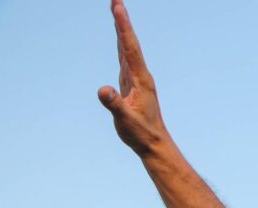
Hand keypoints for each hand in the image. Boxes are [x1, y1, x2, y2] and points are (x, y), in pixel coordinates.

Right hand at [97, 0, 169, 155]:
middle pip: (129, 43)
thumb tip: (103, 90)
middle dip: (122, 21)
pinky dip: (121, 45)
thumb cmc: (141, 133)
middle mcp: (140, 75)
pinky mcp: (132, 85)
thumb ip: (114, 105)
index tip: (118, 7)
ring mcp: (136, 79)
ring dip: (122, 30)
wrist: (153, 143)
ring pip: (127, 49)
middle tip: (116, 0)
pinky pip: (125, 59)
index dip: (123, 27)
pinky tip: (120, 40)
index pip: (130, 48)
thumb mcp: (125, 120)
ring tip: (117, 12)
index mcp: (140, 80)